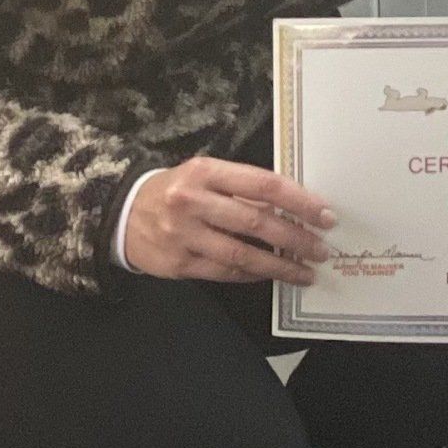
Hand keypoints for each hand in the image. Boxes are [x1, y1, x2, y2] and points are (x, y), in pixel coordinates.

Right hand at [123, 156, 337, 283]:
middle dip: (296, 238)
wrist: (122, 215)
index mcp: (204, 171)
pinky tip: (272, 276)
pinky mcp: (179, 264)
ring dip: (280, 266)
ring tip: (306, 272)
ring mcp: (184, 235)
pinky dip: (253, 275)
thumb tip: (293, 205)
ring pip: (243, 255)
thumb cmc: (175, 191)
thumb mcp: (203, 175)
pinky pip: (226, 272)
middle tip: (322, 249)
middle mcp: (193, 201)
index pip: (263, 185)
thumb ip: (241, 187)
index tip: (325, 215)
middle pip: (256, 222)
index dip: (298, 201)